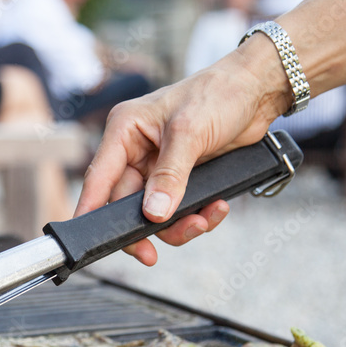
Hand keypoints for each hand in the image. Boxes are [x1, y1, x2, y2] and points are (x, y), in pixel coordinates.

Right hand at [74, 42, 290, 265]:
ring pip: (154, 214)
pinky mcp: (182, 179)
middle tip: (151, 254)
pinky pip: (179, 211)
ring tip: (202, 221)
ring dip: (177, 226)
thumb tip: (154, 213)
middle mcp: (137, 151)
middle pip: (126, 204)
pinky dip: (197, 216)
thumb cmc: (219, 94)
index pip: (99, 177)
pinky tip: (216, 208)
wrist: (257, 92)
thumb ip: (170, 176)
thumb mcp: (189, 133)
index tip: (88, 237)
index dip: (91, 209)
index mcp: (125, 130)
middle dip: (145, 227)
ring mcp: (159, 167)